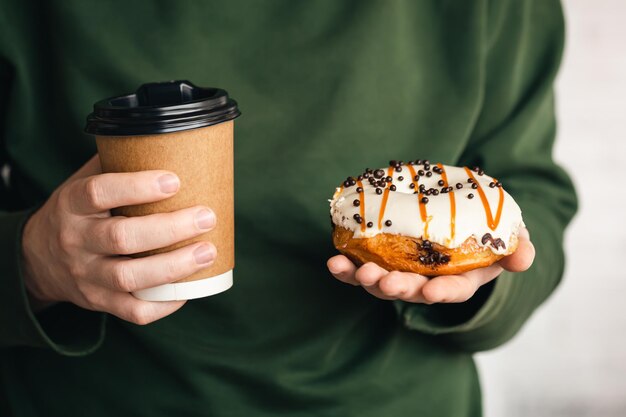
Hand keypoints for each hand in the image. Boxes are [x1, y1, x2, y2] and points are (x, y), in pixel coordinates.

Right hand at [21, 156, 217, 323]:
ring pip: (129, 278)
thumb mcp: (83, 182)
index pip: (98, 192)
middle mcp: (76, 241)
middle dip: (169, 229)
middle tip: (207, 217)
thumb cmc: (78, 213)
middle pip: (121, 238)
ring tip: (207, 253)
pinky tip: (189, 289)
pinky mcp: (99, 303)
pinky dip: (164, 305)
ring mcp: (86, 276)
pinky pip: (133, 312)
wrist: (39, 260)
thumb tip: (169, 139)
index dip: (136, 187)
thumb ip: (117, 163)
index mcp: (72, 205)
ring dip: (173, 267)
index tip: (174, 180)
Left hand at [327, 228, 534, 303]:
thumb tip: (523, 258)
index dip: (444, 292)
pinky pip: (362, 268)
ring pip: (382, 282)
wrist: (460, 222)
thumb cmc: (487, 233)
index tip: (433, 291)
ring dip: (363, 279)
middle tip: (379, 281)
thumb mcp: (510, 237)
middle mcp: (429, 282)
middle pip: (412, 291)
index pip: (454, 291)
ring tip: (346, 269)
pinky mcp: (382, 262)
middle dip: (395, 287)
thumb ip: (517, 247)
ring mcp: (403, 273)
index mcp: (460, 279)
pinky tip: (334, 261)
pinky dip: (347, 268)